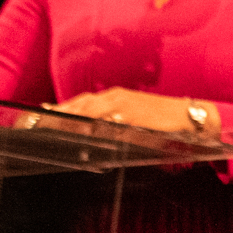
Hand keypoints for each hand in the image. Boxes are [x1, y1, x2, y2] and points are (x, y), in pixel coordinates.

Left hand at [54, 88, 209, 134]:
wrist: (193, 116)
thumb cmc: (162, 118)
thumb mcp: (134, 117)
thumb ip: (112, 121)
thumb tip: (91, 132)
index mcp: (114, 96)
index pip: (80, 102)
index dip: (59, 109)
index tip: (39, 115)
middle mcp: (117, 98)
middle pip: (81, 105)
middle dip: (59, 114)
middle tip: (39, 124)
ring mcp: (127, 107)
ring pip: (93, 112)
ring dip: (72, 119)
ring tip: (54, 128)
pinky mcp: (137, 118)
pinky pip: (113, 124)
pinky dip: (97, 129)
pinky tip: (86, 136)